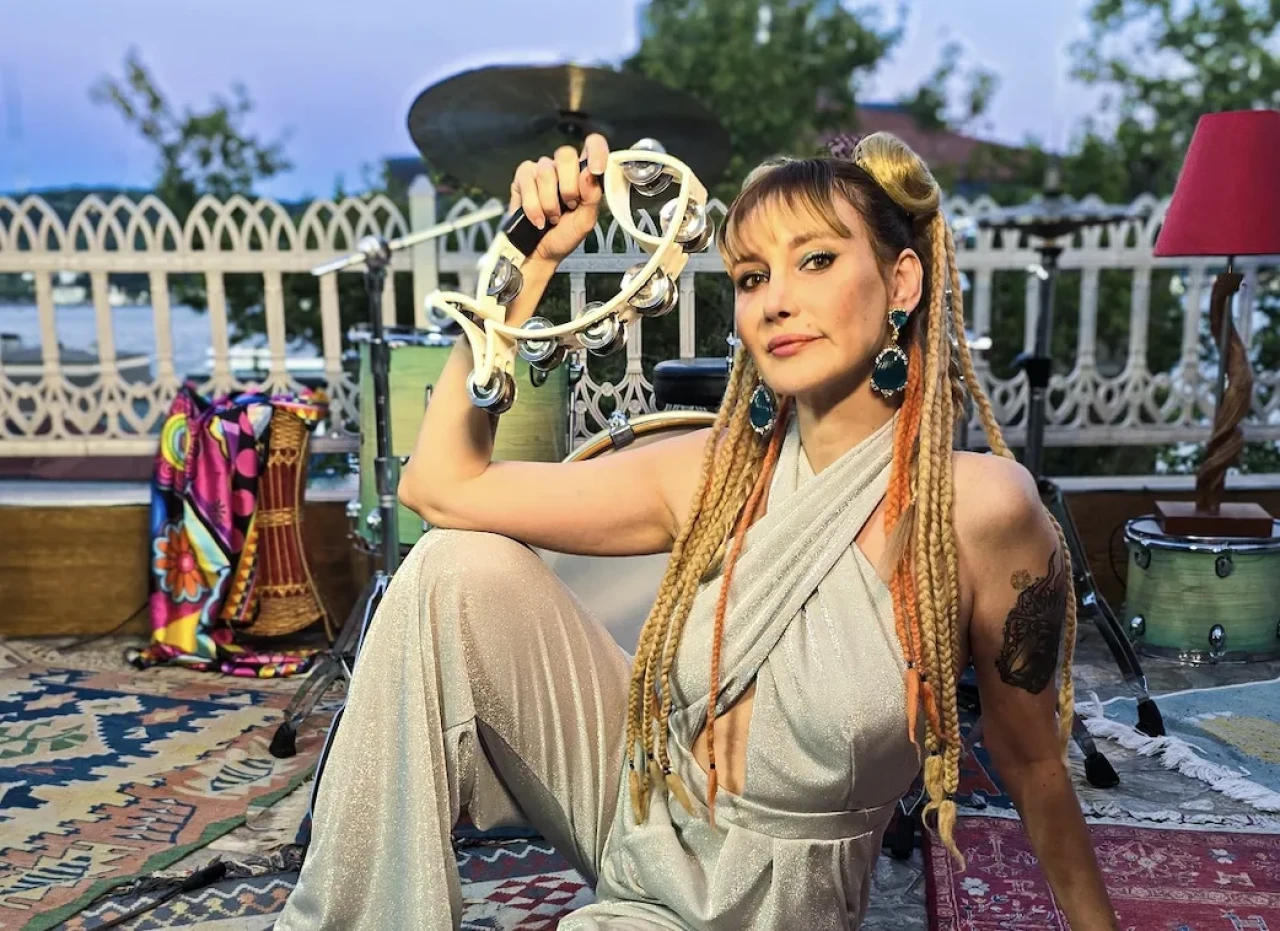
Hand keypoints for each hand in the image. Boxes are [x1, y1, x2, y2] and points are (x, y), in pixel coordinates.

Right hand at [508, 133, 608, 264]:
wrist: (539, 253)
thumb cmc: (564, 236)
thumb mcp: (586, 221)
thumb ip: (593, 196)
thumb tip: (589, 173)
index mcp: (583, 174)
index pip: (593, 145)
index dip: (596, 152)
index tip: (596, 170)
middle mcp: (562, 168)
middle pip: (566, 154)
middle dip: (568, 186)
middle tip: (569, 206)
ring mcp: (541, 170)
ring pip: (545, 171)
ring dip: (549, 202)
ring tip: (552, 217)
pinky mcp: (523, 177)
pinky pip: (527, 180)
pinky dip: (533, 205)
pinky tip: (537, 218)